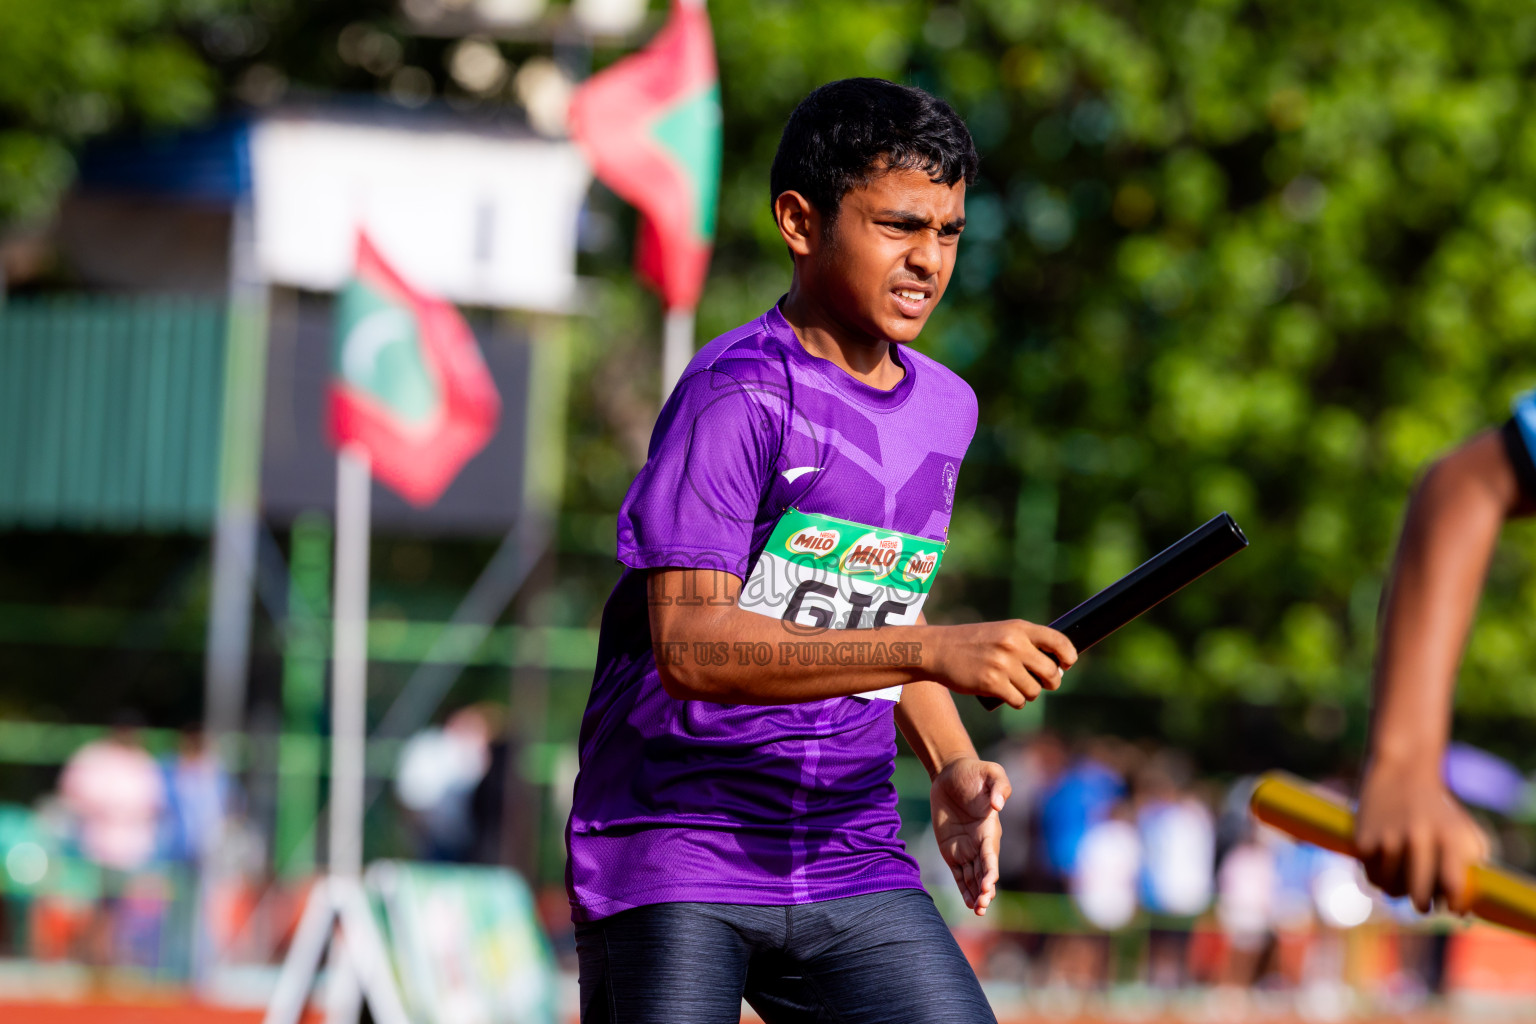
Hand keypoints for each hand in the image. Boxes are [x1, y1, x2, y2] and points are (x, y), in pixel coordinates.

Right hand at [930, 620, 1076, 707]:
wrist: (938, 650)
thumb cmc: (972, 643)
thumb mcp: (1000, 632)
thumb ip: (1026, 643)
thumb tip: (1056, 668)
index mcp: (1018, 629)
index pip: (1058, 641)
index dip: (1068, 656)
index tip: (1067, 664)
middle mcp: (1013, 645)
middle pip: (1051, 672)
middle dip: (1051, 682)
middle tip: (1043, 683)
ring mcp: (1003, 665)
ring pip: (1035, 691)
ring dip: (1030, 694)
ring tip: (1017, 688)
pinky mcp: (992, 684)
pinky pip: (1018, 701)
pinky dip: (1016, 702)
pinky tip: (1008, 696)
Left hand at [931, 757, 1011, 915]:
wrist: (952, 773)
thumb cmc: (974, 772)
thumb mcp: (991, 772)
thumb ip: (999, 786)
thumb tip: (999, 804)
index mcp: (990, 829)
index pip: (991, 854)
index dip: (991, 870)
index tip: (989, 884)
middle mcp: (981, 843)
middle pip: (984, 871)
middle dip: (985, 889)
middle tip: (983, 905)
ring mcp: (967, 849)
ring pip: (974, 877)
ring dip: (977, 894)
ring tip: (978, 910)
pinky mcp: (952, 851)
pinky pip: (960, 874)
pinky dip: (965, 889)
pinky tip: (970, 904)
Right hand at [1356, 757, 1489, 913]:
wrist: (1402, 770)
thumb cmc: (1440, 809)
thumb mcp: (1465, 832)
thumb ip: (1469, 869)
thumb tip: (1461, 911)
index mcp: (1448, 837)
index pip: (1453, 887)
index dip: (1454, 905)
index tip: (1453, 909)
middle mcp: (1418, 839)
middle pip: (1419, 896)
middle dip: (1423, 905)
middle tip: (1423, 904)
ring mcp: (1388, 840)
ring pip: (1391, 891)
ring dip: (1397, 890)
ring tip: (1402, 877)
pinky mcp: (1363, 840)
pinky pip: (1371, 879)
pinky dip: (1378, 877)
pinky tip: (1385, 864)